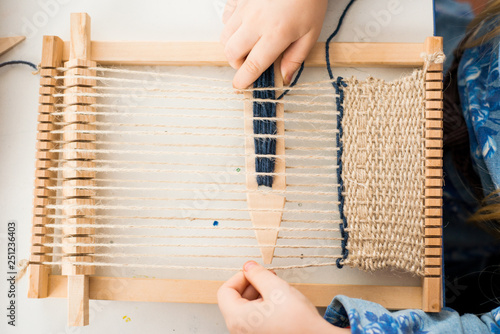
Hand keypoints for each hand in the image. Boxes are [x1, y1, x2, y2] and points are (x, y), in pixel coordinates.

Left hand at [217, 261, 347, 333]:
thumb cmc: (298, 322)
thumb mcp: (276, 288)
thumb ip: (258, 274)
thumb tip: (248, 267)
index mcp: (237, 318)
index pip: (225, 291)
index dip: (240, 276)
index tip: (254, 271)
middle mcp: (240, 330)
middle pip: (234, 300)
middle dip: (250, 284)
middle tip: (267, 276)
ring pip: (246, 309)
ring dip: (258, 294)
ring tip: (276, 288)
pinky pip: (255, 318)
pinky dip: (263, 306)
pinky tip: (279, 302)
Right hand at [220, 0, 327, 88]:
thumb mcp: (311, 33)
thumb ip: (295, 58)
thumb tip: (285, 77)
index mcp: (276, 34)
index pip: (253, 65)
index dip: (244, 79)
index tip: (241, 85)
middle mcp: (256, 22)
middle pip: (232, 53)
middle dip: (237, 64)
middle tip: (248, 64)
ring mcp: (245, 8)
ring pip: (225, 36)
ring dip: (233, 47)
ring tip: (247, 46)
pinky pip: (226, 17)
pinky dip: (230, 26)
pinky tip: (244, 26)